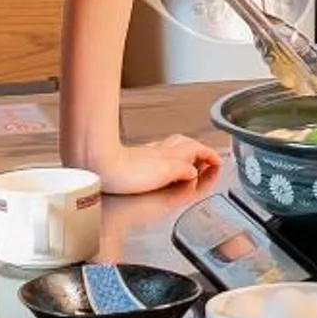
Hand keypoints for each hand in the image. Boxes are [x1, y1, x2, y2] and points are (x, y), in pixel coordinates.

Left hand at [91, 133, 220, 195]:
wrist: (99, 165)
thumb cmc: (124, 171)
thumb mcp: (163, 172)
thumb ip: (182, 170)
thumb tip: (194, 171)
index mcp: (171, 154)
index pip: (197, 149)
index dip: (209, 155)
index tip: (217, 161)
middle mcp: (161, 151)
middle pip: (186, 144)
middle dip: (199, 150)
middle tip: (207, 160)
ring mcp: (148, 153)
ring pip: (173, 147)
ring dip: (185, 151)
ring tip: (189, 161)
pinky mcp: (135, 158)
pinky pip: (160, 153)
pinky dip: (170, 155)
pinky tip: (164, 162)